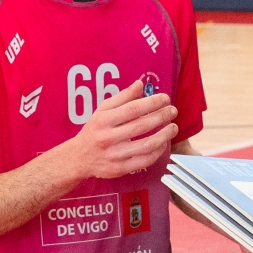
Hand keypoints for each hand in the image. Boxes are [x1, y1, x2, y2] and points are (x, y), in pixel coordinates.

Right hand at [58, 80, 178, 179]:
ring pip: (146, 145)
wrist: (79, 157)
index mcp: (104, 120)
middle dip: (161, 117)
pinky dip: (157, 152)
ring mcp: (114, 155)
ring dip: (164, 136)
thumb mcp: (103, 110)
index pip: (132, 109)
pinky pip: (144, 161)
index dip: (152, 103)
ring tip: (173, 127)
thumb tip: (140, 84)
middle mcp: (108, 137)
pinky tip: (163, 143)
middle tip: (173, 111)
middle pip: (141, 126)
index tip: (165, 98)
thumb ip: (122, 97)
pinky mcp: (120, 169)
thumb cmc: (94, 130)